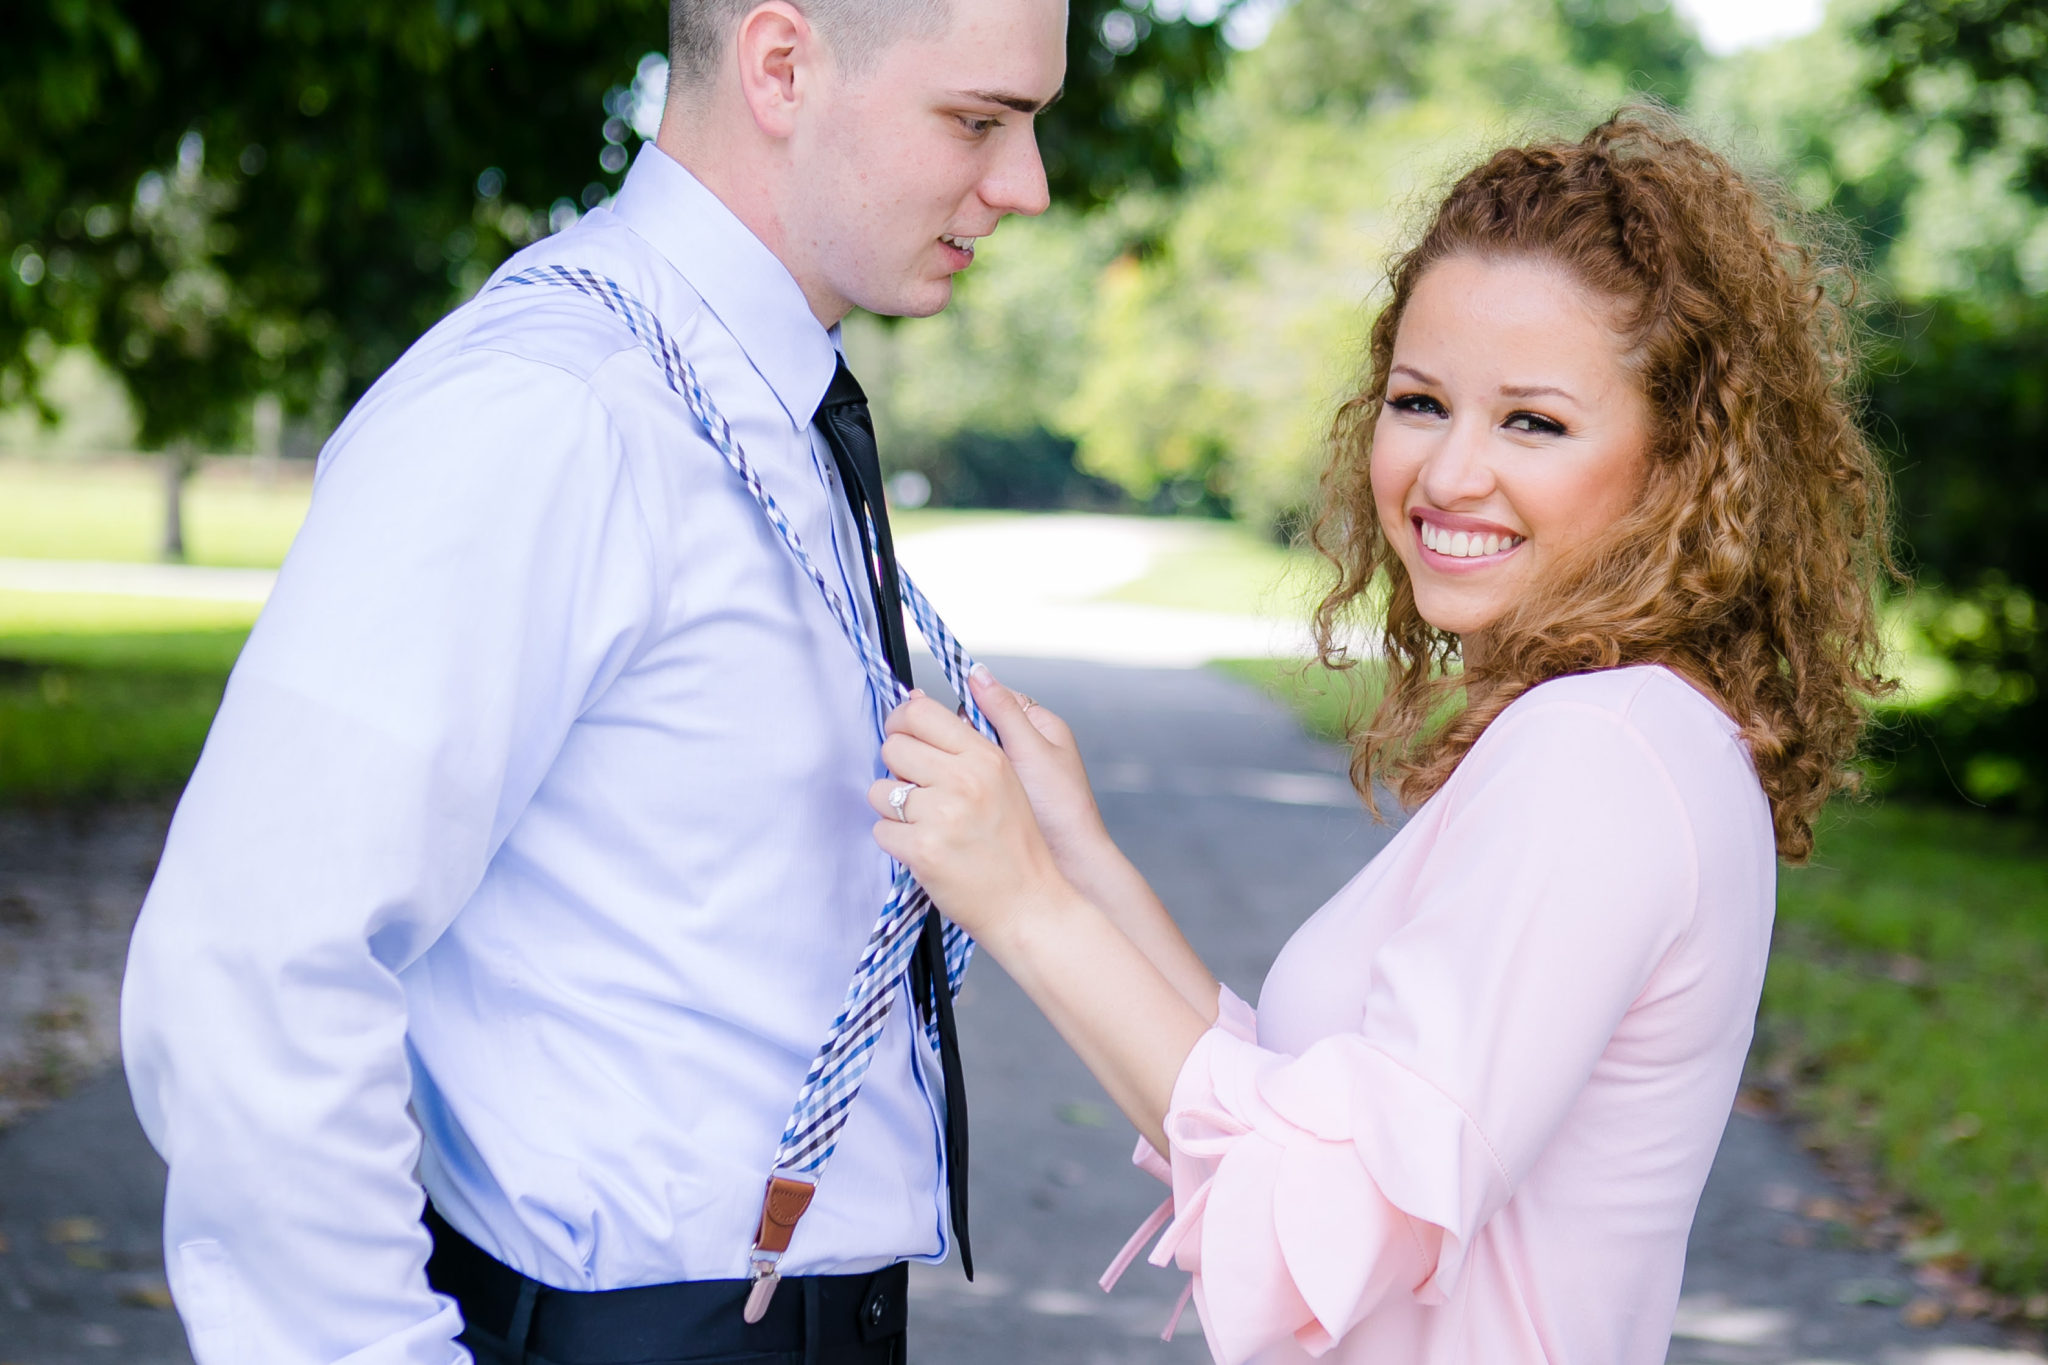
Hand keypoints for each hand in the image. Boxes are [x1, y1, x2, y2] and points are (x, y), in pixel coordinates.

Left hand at [869, 692, 1075, 948]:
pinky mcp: (923, 850)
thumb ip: (961, 741)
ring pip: (880, 790)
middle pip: (893, 747)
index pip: (920, 713)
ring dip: (893, 808)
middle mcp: (964, 780)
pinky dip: (897, 842)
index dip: (900, 722)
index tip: (902, 737)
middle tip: (919, 792)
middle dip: (898, 769)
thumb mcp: (1003, 779)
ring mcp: (942, 815)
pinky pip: (881, 830)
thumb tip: (914, 699)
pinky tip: (925, 850)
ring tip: (925, 824)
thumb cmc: (1016, 845)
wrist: (1029, 903)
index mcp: (984, 756)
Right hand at [957, 667, 1115, 884]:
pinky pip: (965, 784)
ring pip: (965, 757)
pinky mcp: (995, 801)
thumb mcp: (1031, 751)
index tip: (945, 723)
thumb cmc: (1061, 808)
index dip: (966, 709)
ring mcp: (1007, 775)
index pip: (989, 700)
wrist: (1070, 865)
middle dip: (956, 741)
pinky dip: (954, 788)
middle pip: (972, 727)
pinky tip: (946, 797)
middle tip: (948, 758)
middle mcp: (1023, 747)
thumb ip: (1003, 711)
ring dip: (951, 765)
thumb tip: (975, 671)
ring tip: (944, 779)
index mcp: (1038, 726)